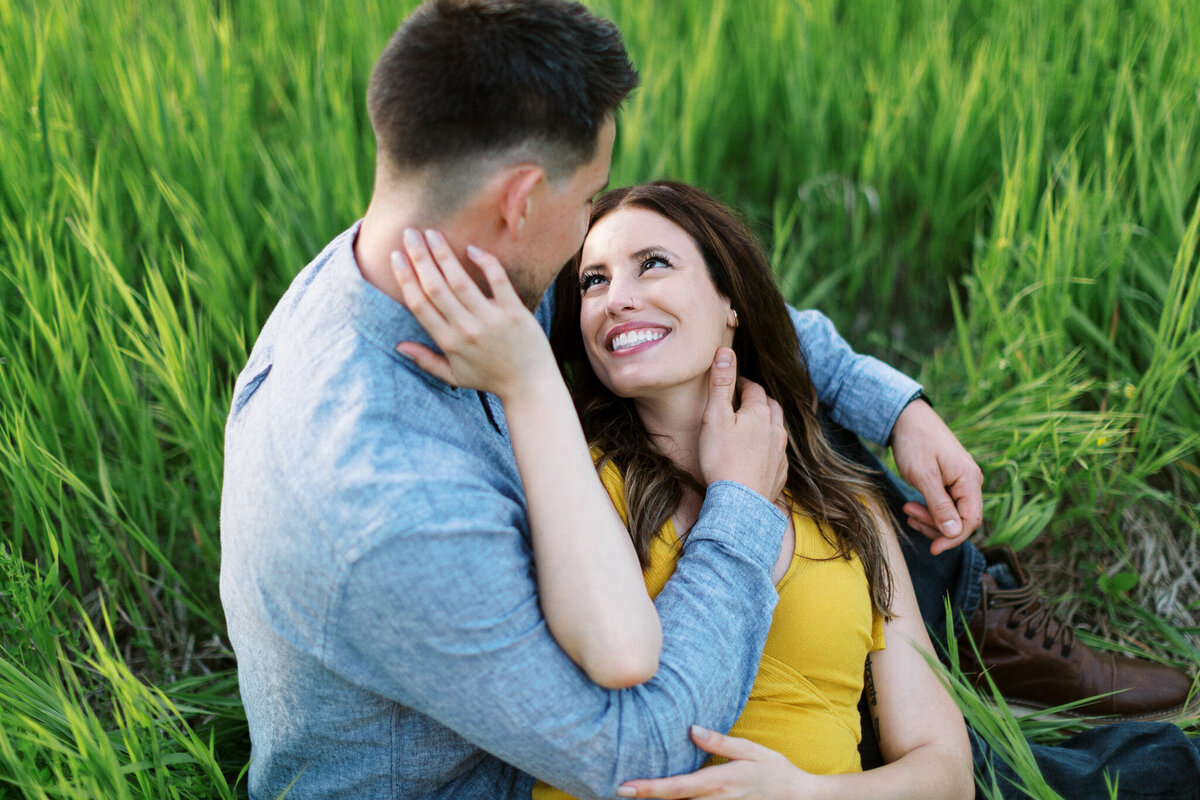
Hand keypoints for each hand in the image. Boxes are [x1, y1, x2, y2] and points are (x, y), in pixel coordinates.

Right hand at [391, 228, 555, 400]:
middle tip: (409, 233)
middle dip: (419, 257)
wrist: (530, 386)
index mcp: (449, 342)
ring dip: (443, 254)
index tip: (395, 256)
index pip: (419, 304)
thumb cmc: (491, 379)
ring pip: (460, 280)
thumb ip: (425, 360)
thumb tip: (398, 346)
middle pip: (435, 287)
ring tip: (432, 232)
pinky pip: (497, 280)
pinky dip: (484, 262)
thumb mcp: (455, 376)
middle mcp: (466, 329)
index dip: (405, 278)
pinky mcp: (514, 312)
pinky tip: (471, 248)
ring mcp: (490, 319)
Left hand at [617, 725, 810, 798]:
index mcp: (719, 783)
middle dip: (646, 798)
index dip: (649, 789)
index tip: (623, 787)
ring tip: (633, 792)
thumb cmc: (775, 771)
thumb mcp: (751, 751)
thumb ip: (720, 742)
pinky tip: (661, 795)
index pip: (676, 788)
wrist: (800, 799)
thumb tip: (691, 730)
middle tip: (615, 789)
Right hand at [697, 349, 787, 502]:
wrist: (739, 503)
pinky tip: (760, 454)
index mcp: (760, 413)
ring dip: (766, 423)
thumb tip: (725, 351)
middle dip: (758, 399)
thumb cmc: (722, 458)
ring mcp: (780, 453)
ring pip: (777, 429)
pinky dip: (769, 448)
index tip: (732, 382)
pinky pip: (778, 454)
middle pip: (770, 406)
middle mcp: (775, 430)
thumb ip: (721, 383)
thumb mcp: (715, 416)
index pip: (753, 388)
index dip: (742, 383)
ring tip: (752, 425)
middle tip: (743, 399)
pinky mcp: (779, 473)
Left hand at [889, 399, 982, 553]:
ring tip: (907, 510)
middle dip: (935, 526)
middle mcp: (970, 482)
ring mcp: (960, 481)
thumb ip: (939, 505)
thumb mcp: (924, 476)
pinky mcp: (949, 481)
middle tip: (909, 515)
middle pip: (961, 520)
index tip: (933, 548)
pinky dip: (929, 510)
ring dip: (929, 518)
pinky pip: (944, 504)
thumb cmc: (915, 442)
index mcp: (969, 480)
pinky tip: (912, 508)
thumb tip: (954, 533)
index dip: (953, 538)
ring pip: (951, 514)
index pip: (971, 521)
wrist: (907, 418)